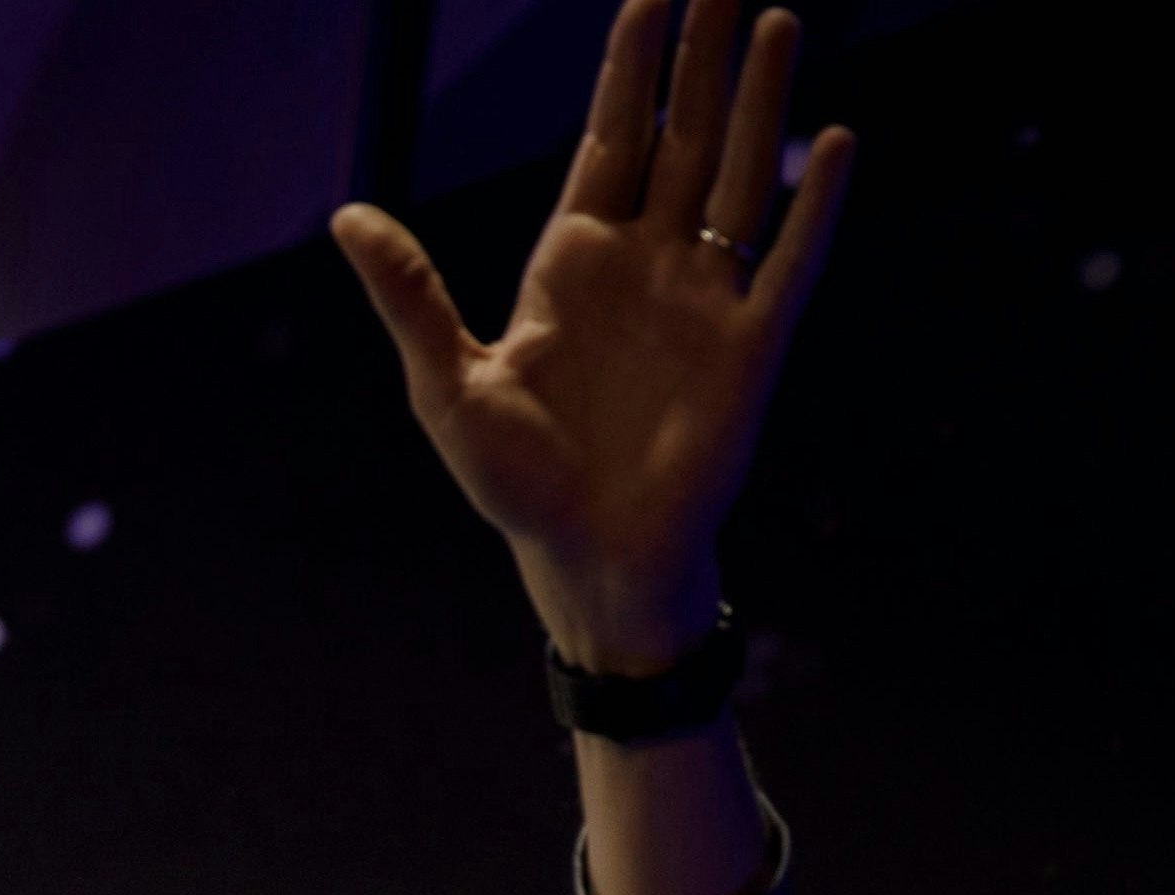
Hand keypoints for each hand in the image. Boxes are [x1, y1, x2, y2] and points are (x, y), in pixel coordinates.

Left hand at [332, 0, 854, 671]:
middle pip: (681, 135)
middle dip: (703, 56)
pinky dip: (812, 204)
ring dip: (758, 101)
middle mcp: (647, 265)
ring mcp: (703, 299)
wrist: (587, 561)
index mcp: (572, 262)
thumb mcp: (446, 383)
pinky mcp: (750, 347)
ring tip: (778, 17)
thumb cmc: (517, 483)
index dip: (629, 66)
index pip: (609, 137)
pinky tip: (830, 140)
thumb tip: (344, 215)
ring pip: (738, 176)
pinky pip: (787, 261)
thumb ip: (409, 294)